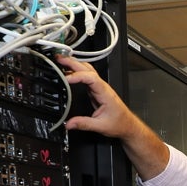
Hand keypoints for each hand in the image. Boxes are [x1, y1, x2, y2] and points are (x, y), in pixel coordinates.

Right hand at [56, 53, 169, 178]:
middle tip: (59, 59)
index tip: (66, 79)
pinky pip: (85, 77)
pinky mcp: (96, 90)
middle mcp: (103, 87)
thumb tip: (69, 123)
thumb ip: (84, 124)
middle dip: (73, 62)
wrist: (127, 125)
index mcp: (105, 92)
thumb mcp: (100, 126)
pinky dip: (76, 72)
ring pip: (87, 70)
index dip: (77, 76)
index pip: (90, 78)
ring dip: (74, 64)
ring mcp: (100, 87)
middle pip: (87, 68)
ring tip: (61, 62)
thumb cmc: (119, 123)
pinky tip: (68, 73)